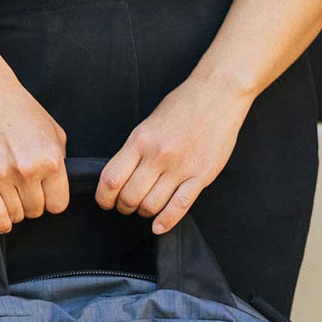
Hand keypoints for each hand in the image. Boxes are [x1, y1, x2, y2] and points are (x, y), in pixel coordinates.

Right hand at [0, 77, 68, 233]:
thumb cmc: (21, 111)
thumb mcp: (54, 132)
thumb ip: (62, 160)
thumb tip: (62, 184)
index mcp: (52, 160)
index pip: (59, 204)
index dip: (52, 201)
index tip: (45, 193)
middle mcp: (29, 171)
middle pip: (37, 211)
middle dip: (33, 203)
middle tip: (24, 189)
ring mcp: (4, 176)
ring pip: (17, 215)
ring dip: (16, 209)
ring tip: (11, 193)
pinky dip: (1, 222)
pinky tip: (3, 217)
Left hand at [95, 75, 252, 233]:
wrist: (217, 95)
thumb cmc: (184, 105)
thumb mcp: (149, 123)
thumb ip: (136, 148)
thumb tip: (122, 174)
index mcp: (140, 140)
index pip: (111, 178)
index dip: (104, 197)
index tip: (105, 202)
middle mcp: (157, 155)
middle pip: (129, 196)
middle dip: (124, 207)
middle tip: (126, 207)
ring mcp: (180, 167)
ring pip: (151, 205)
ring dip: (144, 213)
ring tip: (145, 209)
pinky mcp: (200, 176)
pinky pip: (179, 206)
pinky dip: (166, 221)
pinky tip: (159, 226)